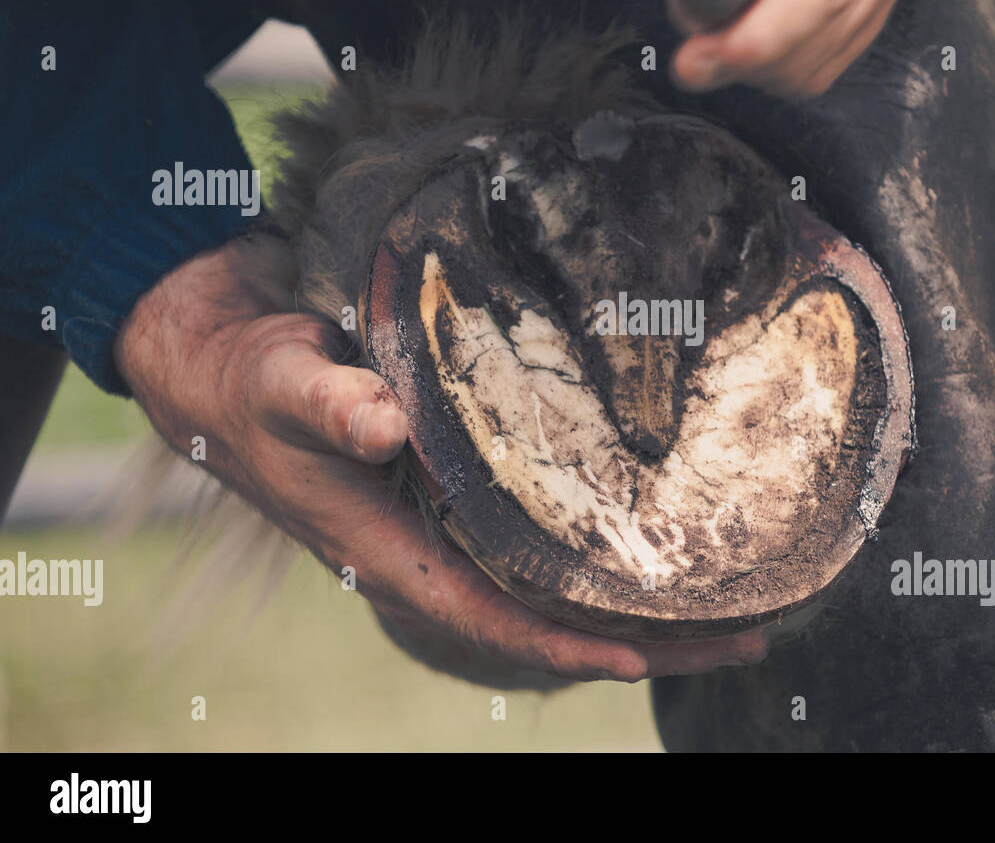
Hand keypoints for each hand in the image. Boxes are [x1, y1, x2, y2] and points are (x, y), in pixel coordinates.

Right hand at [114, 233, 767, 684]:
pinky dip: (600, 531)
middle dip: (648, 632)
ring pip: (556, 572)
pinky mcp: (460, 476)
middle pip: (549, 609)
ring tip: (739, 590)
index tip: (644, 660)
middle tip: (750, 630)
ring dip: (641, 586)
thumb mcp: (281, 385)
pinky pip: (541, 523)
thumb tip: (385, 429)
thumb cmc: (245, 378)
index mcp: (386, 549)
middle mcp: (430, 542)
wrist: (221, 357)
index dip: (561, 642)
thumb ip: (328, 405)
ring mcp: (450, 515)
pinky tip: (660, 520)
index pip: (487, 614)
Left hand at [671, 0, 943, 97]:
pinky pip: (841, 45)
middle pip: (826, 29)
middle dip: (748, 58)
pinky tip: (747, 28)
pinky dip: (788, 56)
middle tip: (689, 47)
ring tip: (715, 18)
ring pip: (833, 53)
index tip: (704, 54)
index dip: (762, 33)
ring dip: (763, 61)